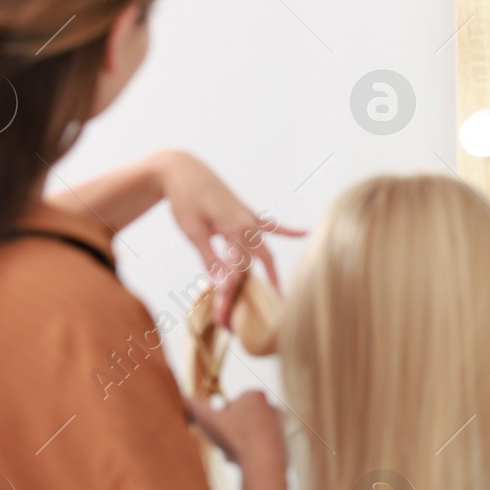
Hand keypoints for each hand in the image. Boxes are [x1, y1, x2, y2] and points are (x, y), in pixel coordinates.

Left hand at [156, 152, 306, 324]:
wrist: (183, 169)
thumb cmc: (184, 199)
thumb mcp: (194, 231)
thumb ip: (210, 258)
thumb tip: (222, 284)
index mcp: (237, 230)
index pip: (237, 272)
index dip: (229, 298)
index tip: (222, 320)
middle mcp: (249, 226)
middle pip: (253, 267)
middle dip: (249, 294)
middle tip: (246, 320)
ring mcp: (250, 219)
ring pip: (265, 252)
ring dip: (271, 273)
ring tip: (279, 295)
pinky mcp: (246, 213)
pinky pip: (272, 226)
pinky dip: (288, 231)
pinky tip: (306, 233)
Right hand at [184, 391, 288, 473]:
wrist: (264, 462)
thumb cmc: (236, 437)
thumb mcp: (207, 420)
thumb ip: (192, 407)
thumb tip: (181, 399)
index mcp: (255, 395)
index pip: (229, 404)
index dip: (220, 419)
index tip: (220, 429)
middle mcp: (271, 406)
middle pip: (238, 421)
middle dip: (229, 434)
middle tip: (225, 444)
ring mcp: (279, 425)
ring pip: (247, 435)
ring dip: (237, 445)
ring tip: (233, 455)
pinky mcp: (284, 442)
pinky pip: (258, 447)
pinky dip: (249, 454)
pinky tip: (245, 461)